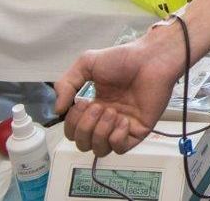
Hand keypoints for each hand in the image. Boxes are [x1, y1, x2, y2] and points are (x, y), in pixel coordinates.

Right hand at [54, 26, 185, 156]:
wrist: (151, 58)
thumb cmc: (124, 59)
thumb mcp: (86, 64)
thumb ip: (66, 84)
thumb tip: (58, 111)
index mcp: (94, 107)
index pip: (73, 131)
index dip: (72, 122)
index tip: (82, 102)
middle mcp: (107, 120)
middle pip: (83, 144)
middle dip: (84, 127)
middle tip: (97, 106)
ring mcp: (123, 127)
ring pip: (99, 150)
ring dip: (99, 132)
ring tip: (111, 111)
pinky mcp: (139, 130)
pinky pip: (120, 148)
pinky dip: (116, 137)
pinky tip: (123, 120)